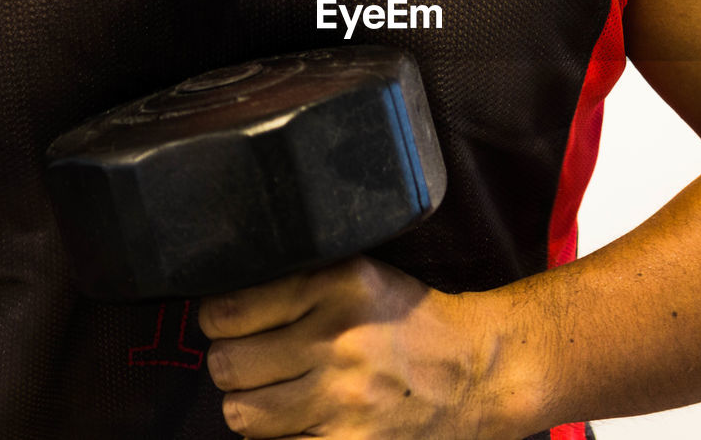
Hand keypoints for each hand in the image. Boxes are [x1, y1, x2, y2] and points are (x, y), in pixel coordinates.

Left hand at [198, 255, 520, 438]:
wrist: (480, 374)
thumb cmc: (410, 323)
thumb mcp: (360, 277)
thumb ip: (299, 281)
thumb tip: (220, 305)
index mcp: (338, 285)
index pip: (226, 311)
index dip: (220, 323)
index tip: (233, 326)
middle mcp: (339, 339)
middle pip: (227, 366)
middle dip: (235, 366)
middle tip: (258, 364)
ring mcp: (345, 399)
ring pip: (242, 414)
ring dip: (254, 408)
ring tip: (281, 397)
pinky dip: (283, 439)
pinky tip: (304, 424)